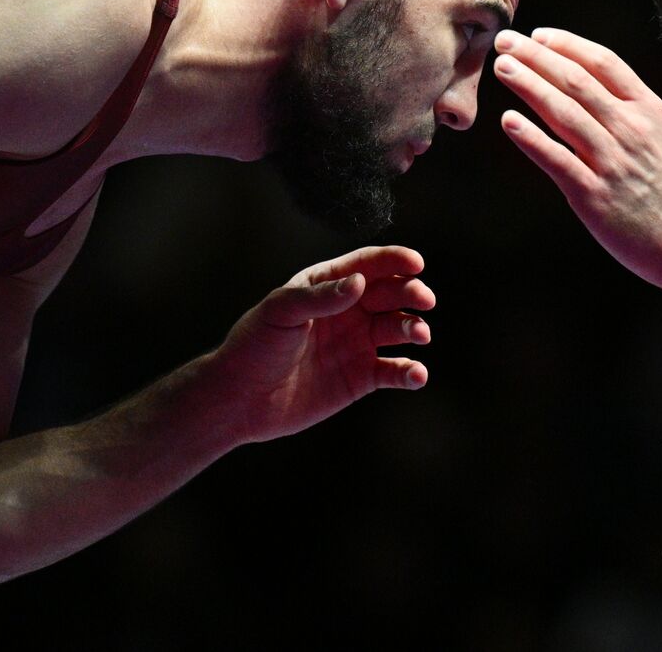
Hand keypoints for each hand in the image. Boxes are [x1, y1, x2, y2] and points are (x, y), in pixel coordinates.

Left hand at [207, 246, 434, 443]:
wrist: (237, 400)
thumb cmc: (253, 346)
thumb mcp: (280, 312)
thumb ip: (321, 297)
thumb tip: (360, 283)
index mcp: (327, 286)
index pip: (369, 265)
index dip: (395, 261)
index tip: (416, 264)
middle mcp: (348, 311)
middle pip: (392, 294)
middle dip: (412, 293)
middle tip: (424, 301)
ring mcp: (357, 344)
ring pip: (399, 329)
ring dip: (415, 329)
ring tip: (419, 335)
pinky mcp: (360, 378)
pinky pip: (394, 371)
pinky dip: (411, 372)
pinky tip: (416, 375)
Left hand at [493, 27, 661, 289]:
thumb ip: (640, 112)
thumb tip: (608, 90)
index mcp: (650, 111)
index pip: (603, 63)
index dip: (568, 45)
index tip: (539, 37)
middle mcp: (630, 129)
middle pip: (576, 81)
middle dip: (536, 57)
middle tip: (506, 43)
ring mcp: (612, 162)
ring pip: (563, 113)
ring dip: (529, 86)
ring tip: (503, 69)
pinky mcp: (595, 195)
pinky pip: (557, 160)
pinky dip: (531, 138)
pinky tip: (509, 121)